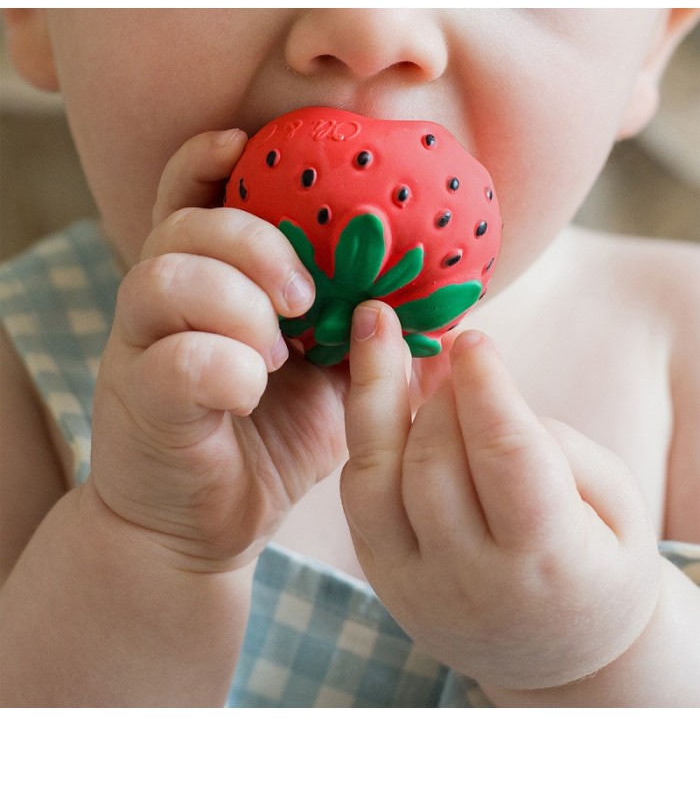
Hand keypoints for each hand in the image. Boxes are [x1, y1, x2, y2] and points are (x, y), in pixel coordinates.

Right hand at [89, 129, 348, 570]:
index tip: (245, 143)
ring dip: (238, 303)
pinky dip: (224, 366)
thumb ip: (364, 338)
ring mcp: (139, 351)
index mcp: (205, 285)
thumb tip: (439, 309)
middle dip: (253, 244)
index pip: (190, 198)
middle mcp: (161, 305)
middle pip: (183, 226)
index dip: (209, 161)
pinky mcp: (137, 403)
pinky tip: (250, 392)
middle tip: (307, 297)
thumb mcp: (331, 384)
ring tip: (280, 351)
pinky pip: (169, 360)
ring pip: (163, 279)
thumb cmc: (270, 444)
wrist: (205, 528)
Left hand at [341, 301, 659, 689]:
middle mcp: (470, 580)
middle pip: (433, 463)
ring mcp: (415, 584)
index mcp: (547, 561)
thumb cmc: (598, 564)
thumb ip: (552, 445)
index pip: (508, 458)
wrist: (558, 656)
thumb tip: (473, 388)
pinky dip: (369, 440)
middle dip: (438, 394)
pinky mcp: (383, 578)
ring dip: (372, 396)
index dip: (487, 390)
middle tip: (448, 350)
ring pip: (373, 479)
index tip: (472, 337)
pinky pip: (359, 497)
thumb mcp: (614, 504)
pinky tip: (381, 397)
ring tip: (373, 330)